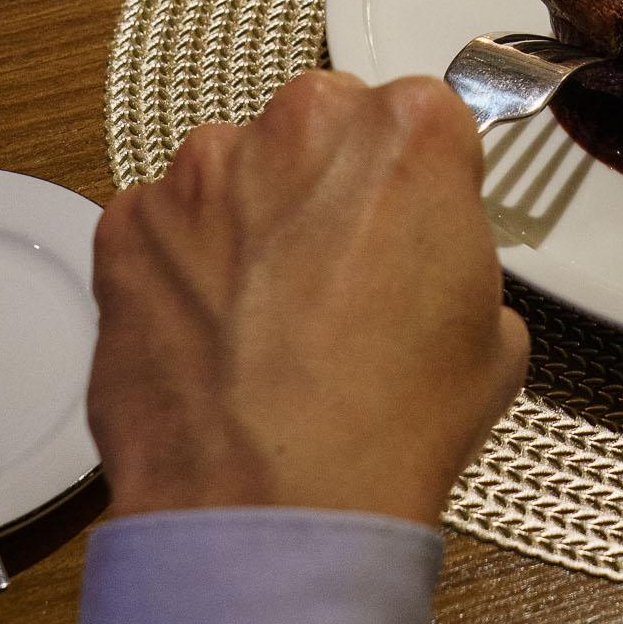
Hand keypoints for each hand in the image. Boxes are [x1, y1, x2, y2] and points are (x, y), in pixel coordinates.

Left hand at [89, 71, 527, 526]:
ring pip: (234, 170)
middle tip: (339, 274)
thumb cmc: (394, 423)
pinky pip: (161, 225)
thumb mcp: (495, 336)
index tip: (412, 228)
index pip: (423, 119)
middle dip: (328, 183)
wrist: (270, 504)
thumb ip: (455, 258)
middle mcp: (301, 124)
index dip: (418, 182)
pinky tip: (206, 336)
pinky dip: (178, 266)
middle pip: (322, 127)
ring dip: (248, 219)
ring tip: (263, 317)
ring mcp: (201, 171)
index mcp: (409, 131)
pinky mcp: (127, 225)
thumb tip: (419, 273)